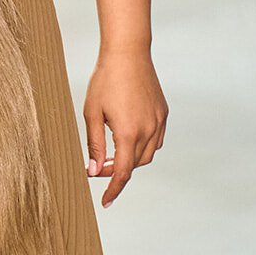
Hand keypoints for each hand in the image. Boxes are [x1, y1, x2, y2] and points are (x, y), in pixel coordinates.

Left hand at [84, 52, 167, 207]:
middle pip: (134, 166)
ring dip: (130, 160)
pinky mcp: (163, 112)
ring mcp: (159, 121)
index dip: (112, 190)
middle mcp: (148, 130)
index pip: (121, 173)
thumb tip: (92, 170)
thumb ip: (93, 144)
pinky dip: (142, 147)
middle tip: (97, 166)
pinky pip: (155, 140)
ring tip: (111, 153)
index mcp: (128, 133)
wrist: (128, 52)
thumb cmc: (105, 80)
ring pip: (147, 155)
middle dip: (116, 171)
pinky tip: (128, 138)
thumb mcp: (91, 113)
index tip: (105, 202)